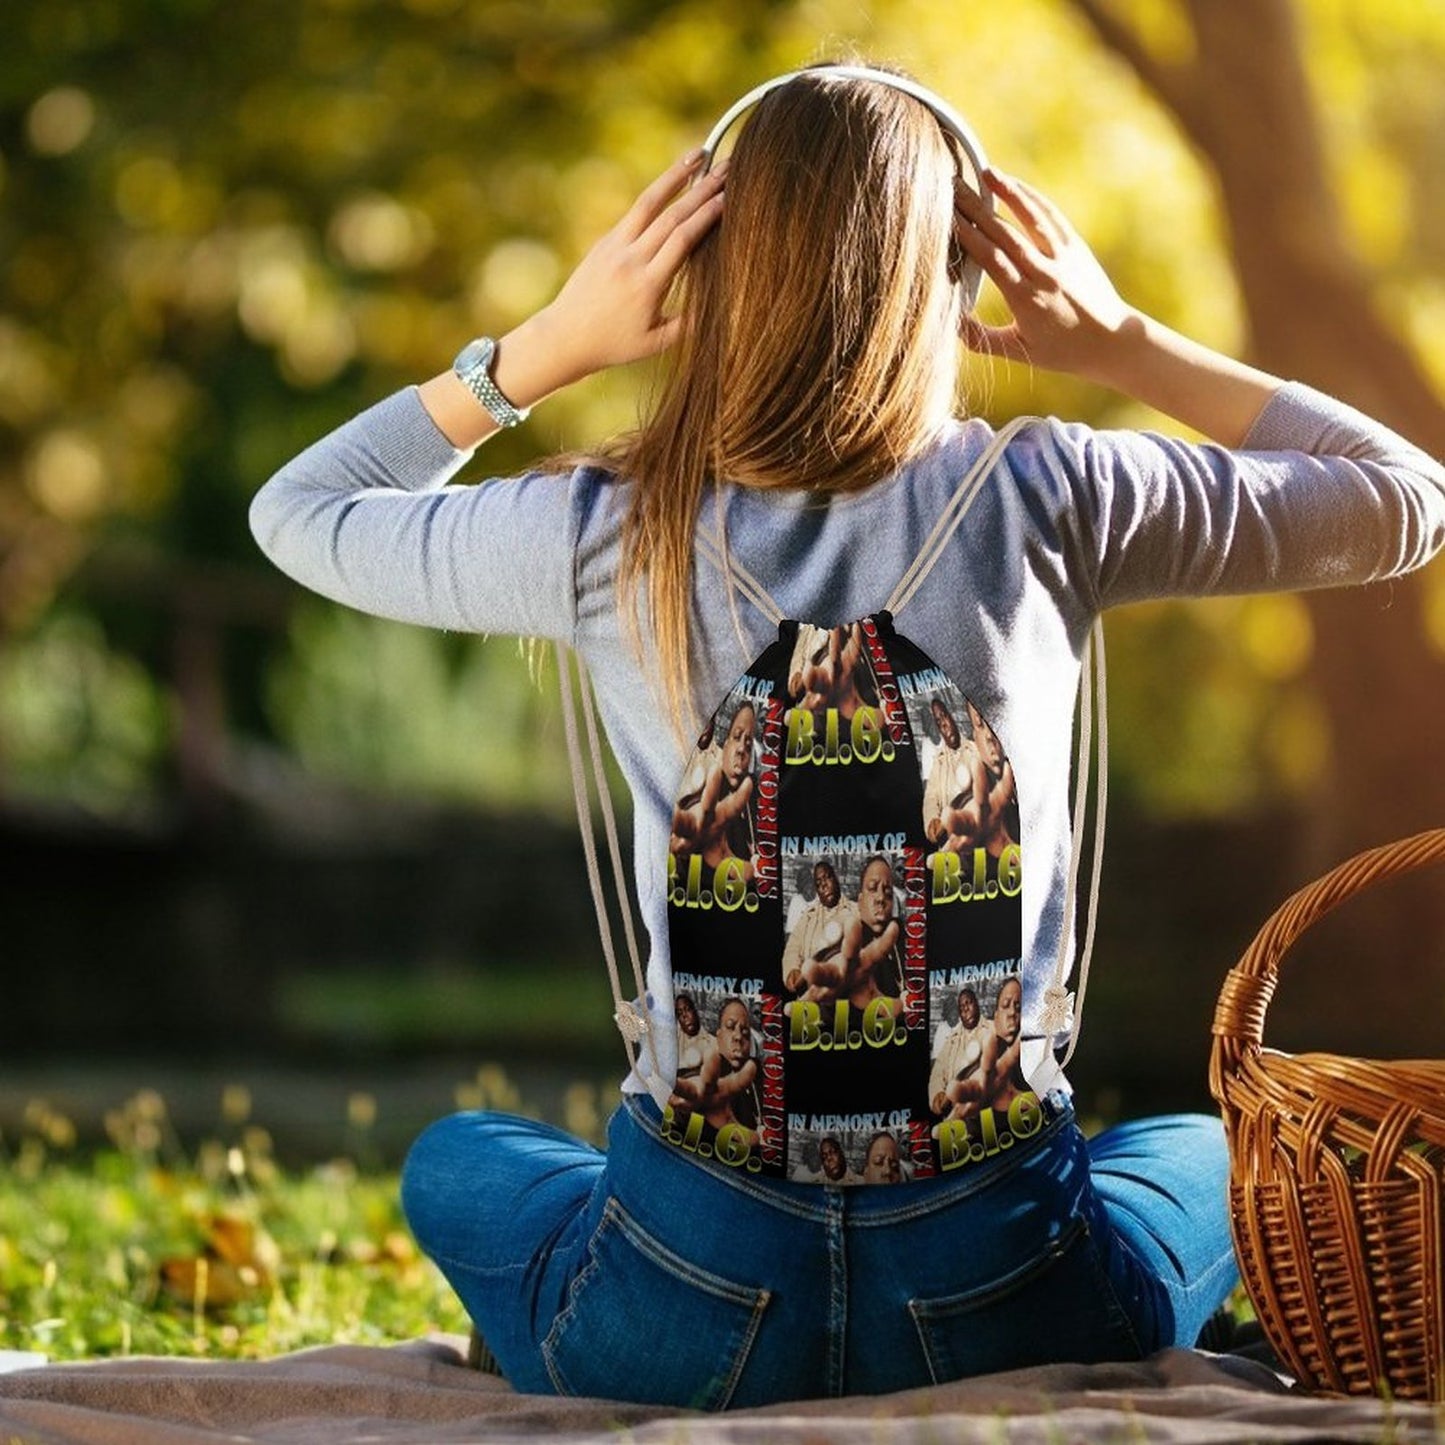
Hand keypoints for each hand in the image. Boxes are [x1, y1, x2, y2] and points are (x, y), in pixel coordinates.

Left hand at [537, 151, 725, 381]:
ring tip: (699, 153)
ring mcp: (615, 246)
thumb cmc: (614, 346)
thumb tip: (724, 308)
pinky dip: (658, 192)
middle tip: (728, 168)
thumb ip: (688, 326)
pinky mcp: (606, 241)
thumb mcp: (655, 344)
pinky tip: (675, 179)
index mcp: (647, 286)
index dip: (706, 216)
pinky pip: (636, 211)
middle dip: (702, 189)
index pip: (681, 241)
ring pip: (649, 203)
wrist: (565, 336)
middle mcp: (630, 260)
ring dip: (676, 176)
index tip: (729, 197)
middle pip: (672, 216)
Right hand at [953, 169, 1134, 380]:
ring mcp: (1063, 257)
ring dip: (1008, 192)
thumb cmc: (1063, 352)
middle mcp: (1044, 273)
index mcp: (1026, 300)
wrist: (1114, 341)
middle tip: (953, 187)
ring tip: (986, 172)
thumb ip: (981, 338)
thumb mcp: (1019, 352)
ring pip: (1031, 218)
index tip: (946, 218)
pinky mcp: (1077, 247)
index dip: (968, 236)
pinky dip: (1032, 198)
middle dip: (977, 209)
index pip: (991, 260)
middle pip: (1004, 234)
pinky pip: (1051, 217)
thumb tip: (949, 322)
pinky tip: (1015, 185)